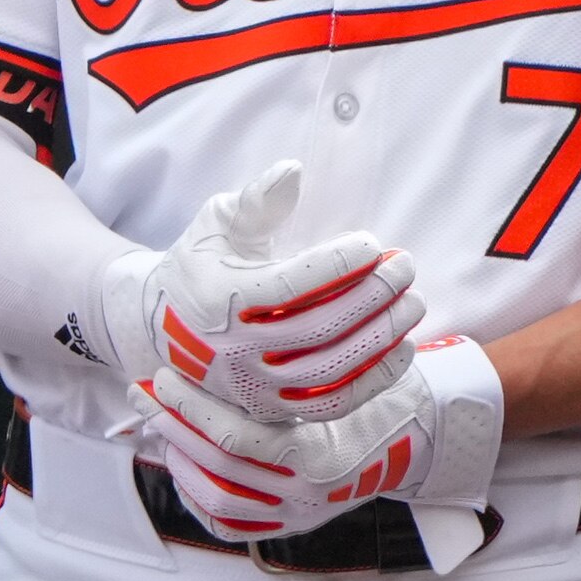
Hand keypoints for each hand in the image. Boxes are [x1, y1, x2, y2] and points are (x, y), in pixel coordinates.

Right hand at [100, 158, 425, 425]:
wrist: (167, 326)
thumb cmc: (203, 263)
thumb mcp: (216, 223)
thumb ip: (254, 199)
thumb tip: (291, 171)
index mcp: (218, 299)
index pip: (287, 287)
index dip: (335, 265)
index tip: (373, 242)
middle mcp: (234, 351)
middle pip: (317, 330)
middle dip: (372, 295)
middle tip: (405, 265)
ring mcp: (254, 387)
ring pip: (330, 371)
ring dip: (381, 337)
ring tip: (413, 301)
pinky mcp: (274, 409)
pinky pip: (333, 404)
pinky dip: (375, 379)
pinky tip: (404, 345)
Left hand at [133, 334, 505, 542]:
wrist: (417, 436)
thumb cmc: (380, 388)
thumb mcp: (353, 362)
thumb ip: (309, 342)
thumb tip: (243, 309)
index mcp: (320, 454)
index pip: (237, 435)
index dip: (193, 405)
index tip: (165, 374)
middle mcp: (306, 494)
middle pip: (218, 464)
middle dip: (174, 425)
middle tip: (146, 391)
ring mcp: (298, 516)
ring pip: (217, 498)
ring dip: (180, 459)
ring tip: (159, 425)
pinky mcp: (290, 528)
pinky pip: (230, 526)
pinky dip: (199, 497)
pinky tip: (183, 466)